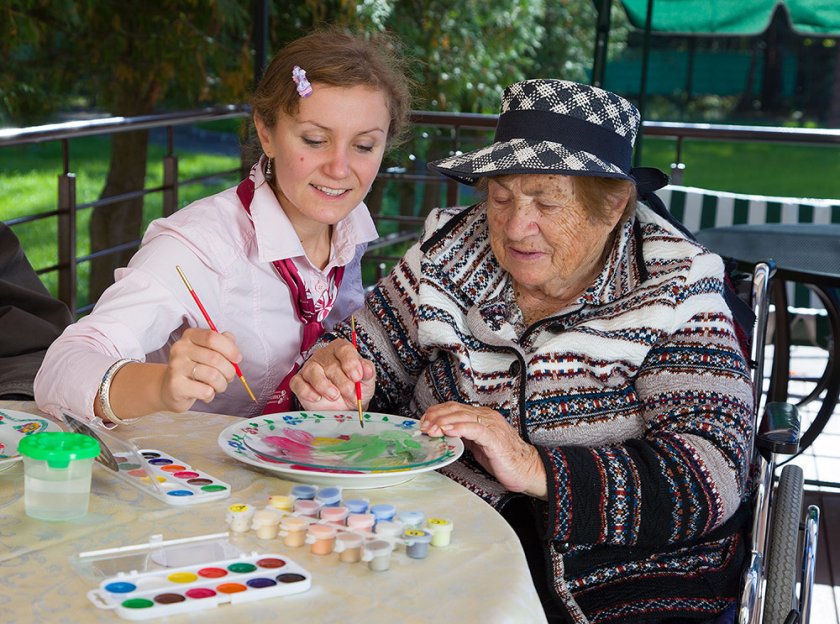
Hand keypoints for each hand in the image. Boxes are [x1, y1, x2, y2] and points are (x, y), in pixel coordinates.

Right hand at [159, 328, 239, 410]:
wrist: (171, 388)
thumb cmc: (195, 368)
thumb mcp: (208, 351)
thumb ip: (223, 343)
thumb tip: (233, 347)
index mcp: (190, 336)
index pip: (212, 337)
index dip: (230, 349)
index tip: (237, 359)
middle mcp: (180, 349)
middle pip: (215, 358)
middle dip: (229, 371)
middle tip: (229, 376)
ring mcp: (176, 367)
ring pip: (212, 376)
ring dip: (222, 384)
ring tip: (218, 386)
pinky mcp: (176, 385)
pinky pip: (205, 391)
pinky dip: (211, 395)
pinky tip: (206, 393)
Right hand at [290, 338, 375, 410]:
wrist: (345, 407)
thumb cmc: (355, 389)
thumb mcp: (366, 381)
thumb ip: (368, 372)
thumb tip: (366, 369)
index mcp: (342, 350)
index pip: (344, 350)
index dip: (351, 363)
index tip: (357, 377)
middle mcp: (324, 356)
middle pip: (330, 364)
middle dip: (342, 382)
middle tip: (349, 393)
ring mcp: (310, 367)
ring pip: (312, 371)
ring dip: (324, 386)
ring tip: (334, 396)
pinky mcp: (299, 381)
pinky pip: (298, 383)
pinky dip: (307, 391)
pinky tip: (317, 398)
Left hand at [420, 402, 546, 498]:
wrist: (526, 469)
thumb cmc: (503, 458)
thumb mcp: (477, 444)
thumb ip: (463, 436)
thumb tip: (443, 434)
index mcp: (482, 416)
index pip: (454, 407)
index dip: (436, 412)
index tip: (424, 420)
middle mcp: (486, 416)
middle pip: (455, 409)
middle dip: (435, 416)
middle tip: (423, 426)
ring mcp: (491, 425)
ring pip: (462, 416)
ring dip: (443, 422)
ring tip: (431, 429)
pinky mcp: (495, 438)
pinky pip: (475, 429)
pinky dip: (459, 428)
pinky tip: (448, 431)